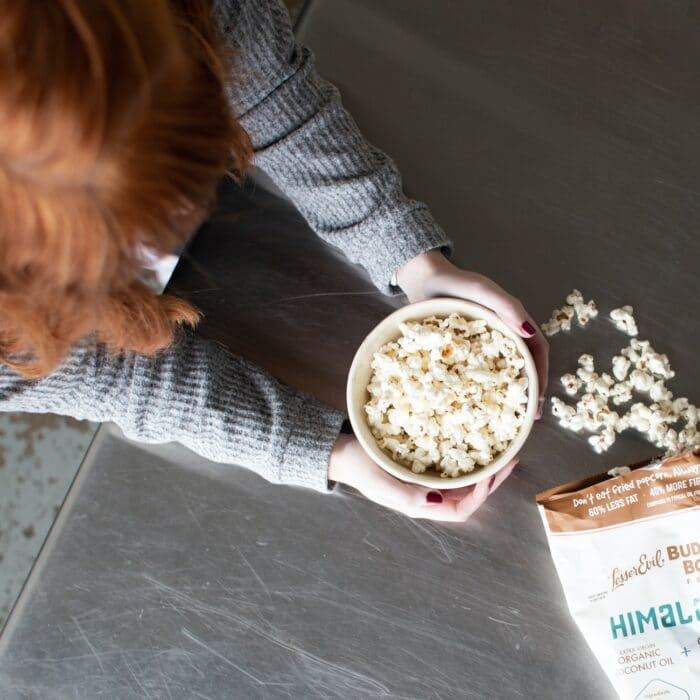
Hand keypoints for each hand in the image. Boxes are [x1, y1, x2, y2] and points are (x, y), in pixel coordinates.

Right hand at [329, 434, 517, 521]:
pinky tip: (475, 446)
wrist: (342, 453)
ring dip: (484, 471)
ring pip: (464, 483)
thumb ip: (407, 496)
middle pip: (468, 497)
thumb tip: (437, 501)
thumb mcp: (380, 483)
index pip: (460, 510)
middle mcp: (427, 497)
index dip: (480, 495)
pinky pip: (452, 468)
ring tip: (501, 454)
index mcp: (420, 505)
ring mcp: (425, 482)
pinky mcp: (422, 467)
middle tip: (511, 461)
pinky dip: (468, 460)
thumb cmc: (359, 467)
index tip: (491, 473)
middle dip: (492, 482)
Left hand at [396, 250, 548, 416]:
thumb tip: (528, 332)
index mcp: (512, 321)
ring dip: (508, 392)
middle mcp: (502, 333)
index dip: (540, 375)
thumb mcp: (481, 290)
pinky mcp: (466, 349)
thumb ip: (506, 306)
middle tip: (527, 417)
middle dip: (528, 391)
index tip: (538, 399)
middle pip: (523, 365)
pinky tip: (476, 404)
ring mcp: (484, 343)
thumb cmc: (454, 282)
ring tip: (507, 416)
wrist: (423, 279)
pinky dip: (482, 388)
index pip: (536, 350)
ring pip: (502, 371)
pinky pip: (478, 371)